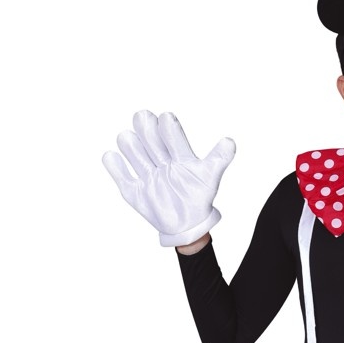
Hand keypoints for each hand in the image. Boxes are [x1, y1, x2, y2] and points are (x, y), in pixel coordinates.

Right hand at [103, 110, 235, 245]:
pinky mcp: (134, 190)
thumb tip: (230, 141)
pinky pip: (120, 176)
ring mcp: (147, 174)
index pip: (172, 137)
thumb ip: (219, 159)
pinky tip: (113, 157)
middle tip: (143, 117)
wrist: (186, 224)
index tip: (167, 118)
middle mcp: (161, 160)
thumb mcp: (210, 178)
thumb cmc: (199, 197)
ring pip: (132, 151)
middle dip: (146, 128)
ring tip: (128, 138)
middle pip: (149, 138)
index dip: (169, 128)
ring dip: (130, 144)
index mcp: (179, 156)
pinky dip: (114, 166)